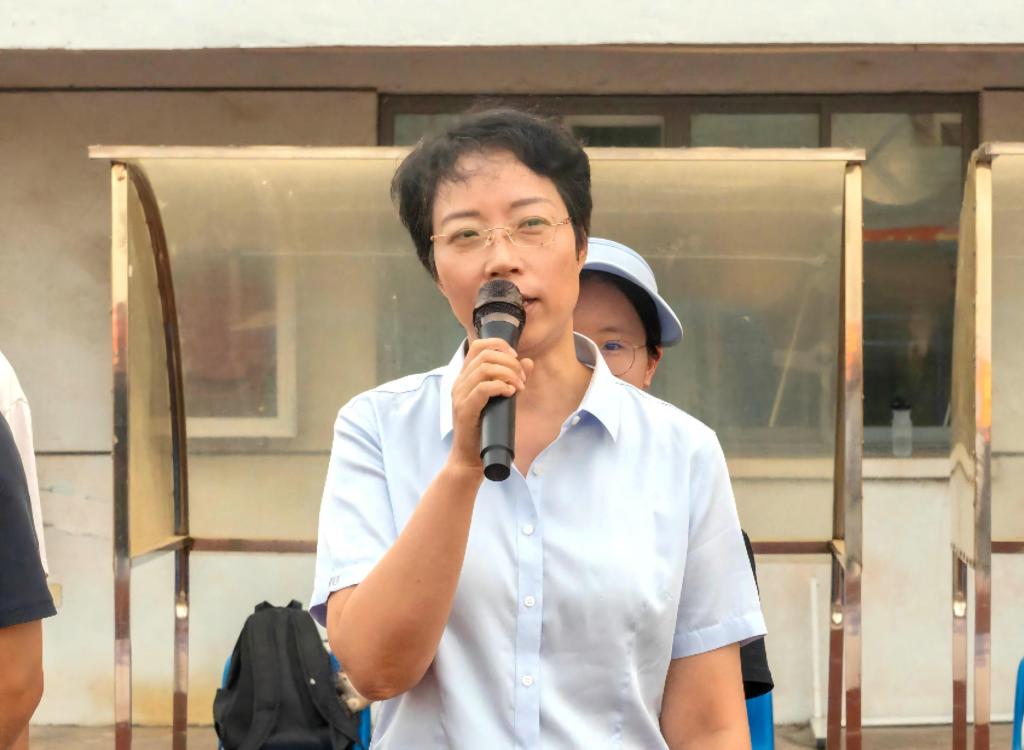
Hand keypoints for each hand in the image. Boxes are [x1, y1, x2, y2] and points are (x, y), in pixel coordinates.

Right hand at [448, 338, 533, 473]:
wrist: (470, 458)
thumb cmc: (486, 429)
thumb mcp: (503, 400)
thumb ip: (513, 380)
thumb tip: (528, 362)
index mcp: (465, 377)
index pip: (478, 346)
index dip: (499, 345)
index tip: (515, 357)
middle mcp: (459, 383)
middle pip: (484, 355)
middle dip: (509, 362)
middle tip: (522, 378)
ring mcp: (459, 396)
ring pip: (484, 369)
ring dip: (507, 374)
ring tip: (518, 387)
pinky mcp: (464, 410)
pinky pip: (482, 388)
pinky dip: (500, 386)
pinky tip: (510, 393)